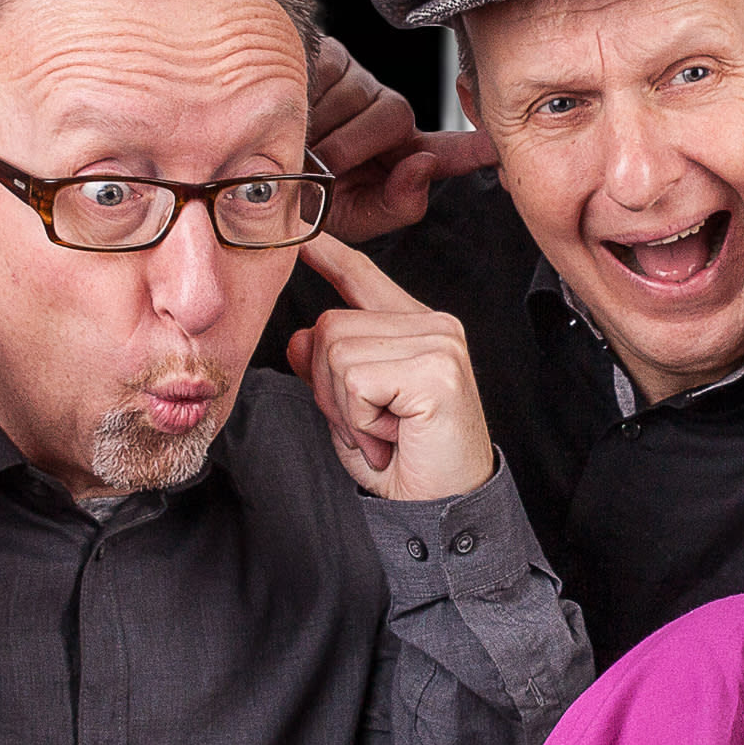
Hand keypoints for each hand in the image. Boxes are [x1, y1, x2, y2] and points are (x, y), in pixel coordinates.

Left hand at [284, 232, 494, 501]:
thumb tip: (298, 338)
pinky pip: (356, 380)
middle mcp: (434, 324)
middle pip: (329, 326)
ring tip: (385, 432)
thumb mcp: (353, 410)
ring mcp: (438, 342)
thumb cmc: (406, 462)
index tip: (303, 234)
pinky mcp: (436, 369)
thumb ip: (329, 367)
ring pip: (336, 354)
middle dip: (329, 389)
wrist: (444, 510)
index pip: (363, 278)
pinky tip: (395, 435)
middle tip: (372, 427)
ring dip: (346, 409)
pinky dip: (361, 419)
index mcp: (417, 327)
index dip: (329, 256)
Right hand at [309, 37, 496, 243]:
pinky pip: (330, 78)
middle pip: (398, 118)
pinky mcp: (332, 57)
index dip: (473, 146)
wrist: (241, 157)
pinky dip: (307, 105)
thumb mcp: (345, 218)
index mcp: (397, 157)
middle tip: (315, 163)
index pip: (446, 150)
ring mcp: (359, 83)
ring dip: (323, 129)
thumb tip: (424, 167)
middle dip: (354, 146)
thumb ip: (393, 207)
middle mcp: (384, 115)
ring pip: (361, 99)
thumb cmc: (293, 188)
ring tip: (296, 141)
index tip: (498, 144)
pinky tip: (293, 112)